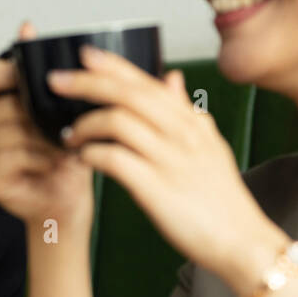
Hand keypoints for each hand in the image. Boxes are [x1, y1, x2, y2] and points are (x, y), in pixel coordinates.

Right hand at [0, 21, 93, 232]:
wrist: (69, 198)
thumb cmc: (66, 153)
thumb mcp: (62, 106)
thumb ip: (43, 69)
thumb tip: (27, 26)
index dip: (7, 74)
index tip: (34, 85)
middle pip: (3, 105)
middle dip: (40, 116)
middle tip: (66, 128)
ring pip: (9, 130)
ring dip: (45, 139)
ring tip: (66, 146)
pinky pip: (11, 156)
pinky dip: (39, 158)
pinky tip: (54, 164)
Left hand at [52, 44, 278, 281]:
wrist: (241, 242)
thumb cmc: (220, 197)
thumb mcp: (208, 145)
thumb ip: (185, 110)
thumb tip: (171, 76)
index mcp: (191, 122)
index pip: (147, 82)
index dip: (114, 65)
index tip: (85, 54)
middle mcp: (182, 134)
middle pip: (128, 94)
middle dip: (87, 82)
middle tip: (56, 81)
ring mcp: (169, 160)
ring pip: (117, 121)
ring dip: (85, 124)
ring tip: (70, 135)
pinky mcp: (155, 188)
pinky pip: (114, 159)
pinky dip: (92, 154)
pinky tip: (83, 159)